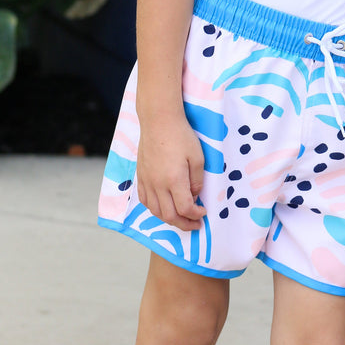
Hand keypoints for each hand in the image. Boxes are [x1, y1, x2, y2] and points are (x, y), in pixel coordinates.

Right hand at [135, 113, 206, 231]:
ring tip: (181, 218)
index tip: (203, 212)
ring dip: (169, 219)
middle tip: (195, 224)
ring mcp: (147, 181)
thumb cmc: (181, 136)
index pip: (185, 209)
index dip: (196, 215)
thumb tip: (194, 196)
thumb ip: (197, 181)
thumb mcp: (198, 157)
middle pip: (169, 216)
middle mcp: (158, 184)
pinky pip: (145, 200)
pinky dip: (155, 209)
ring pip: (155, 211)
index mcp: (174, 180)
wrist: (158, 121)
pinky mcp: (141, 176)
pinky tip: (163, 206)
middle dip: (184, 224)